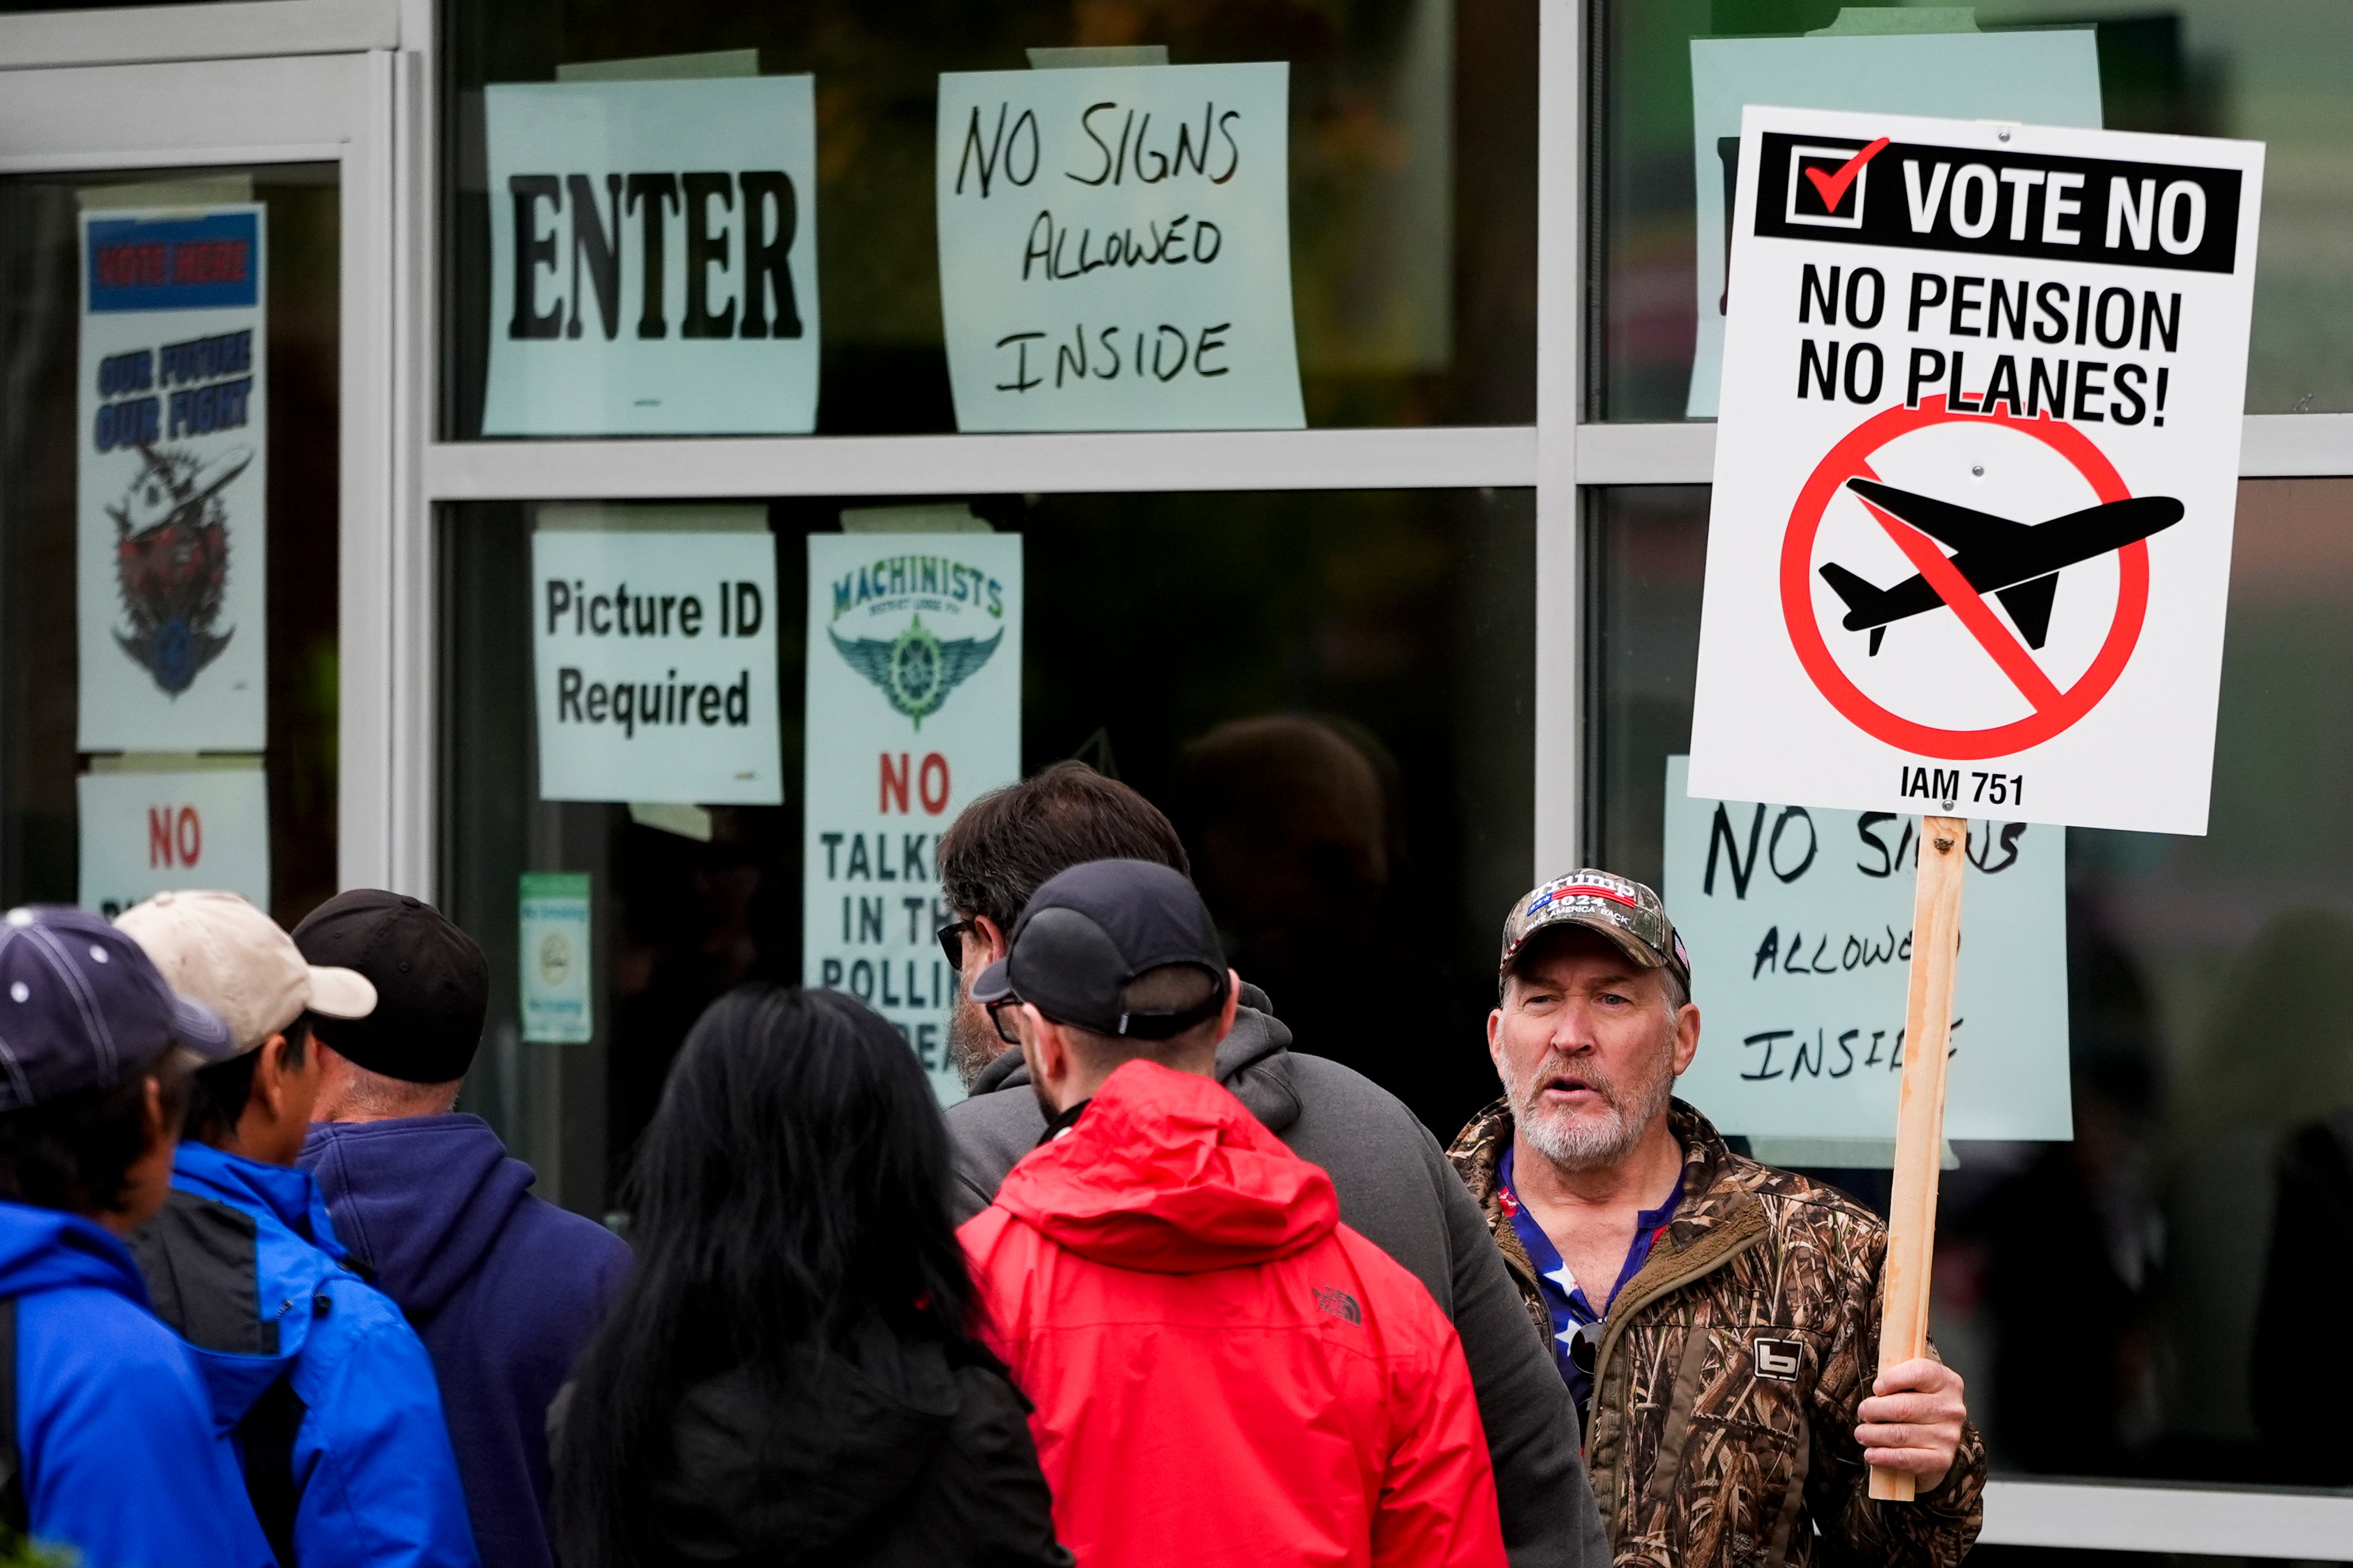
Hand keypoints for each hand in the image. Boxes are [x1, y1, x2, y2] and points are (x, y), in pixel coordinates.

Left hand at [1855, 1358, 1965, 1492]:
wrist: (1937, 1440)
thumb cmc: (1916, 1405)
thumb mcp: (1912, 1384)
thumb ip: (1897, 1378)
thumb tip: (1876, 1389)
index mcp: (1946, 1382)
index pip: (1919, 1373)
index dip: (1892, 1379)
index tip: (1876, 1388)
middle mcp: (1951, 1408)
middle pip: (1903, 1407)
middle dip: (1874, 1410)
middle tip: (1863, 1413)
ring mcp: (1948, 1436)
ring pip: (1900, 1434)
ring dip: (1873, 1434)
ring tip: (1862, 1434)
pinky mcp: (1941, 1459)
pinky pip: (1906, 1458)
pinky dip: (1884, 1456)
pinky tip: (1871, 1454)